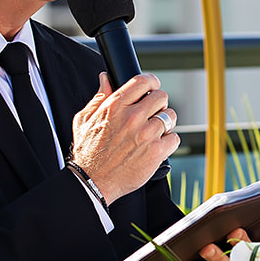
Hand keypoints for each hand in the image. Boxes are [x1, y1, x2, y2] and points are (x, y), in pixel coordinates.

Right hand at [69, 72, 180, 199]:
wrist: (92, 181)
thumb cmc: (88, 152)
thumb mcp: (85, 120)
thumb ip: (99, 97)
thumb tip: (105, 78)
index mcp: (115, 106)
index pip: (143, 81)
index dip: (151, 82)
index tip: (153, 86)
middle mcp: (132, 118)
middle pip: (161, 97)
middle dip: (158, 104)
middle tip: (152, 113)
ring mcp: (146, 135)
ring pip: (170, 116)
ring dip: (165, 123)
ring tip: (154, 131)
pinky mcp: (156, 152)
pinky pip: (174, 138)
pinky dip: (168, 142)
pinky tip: (157, 145)